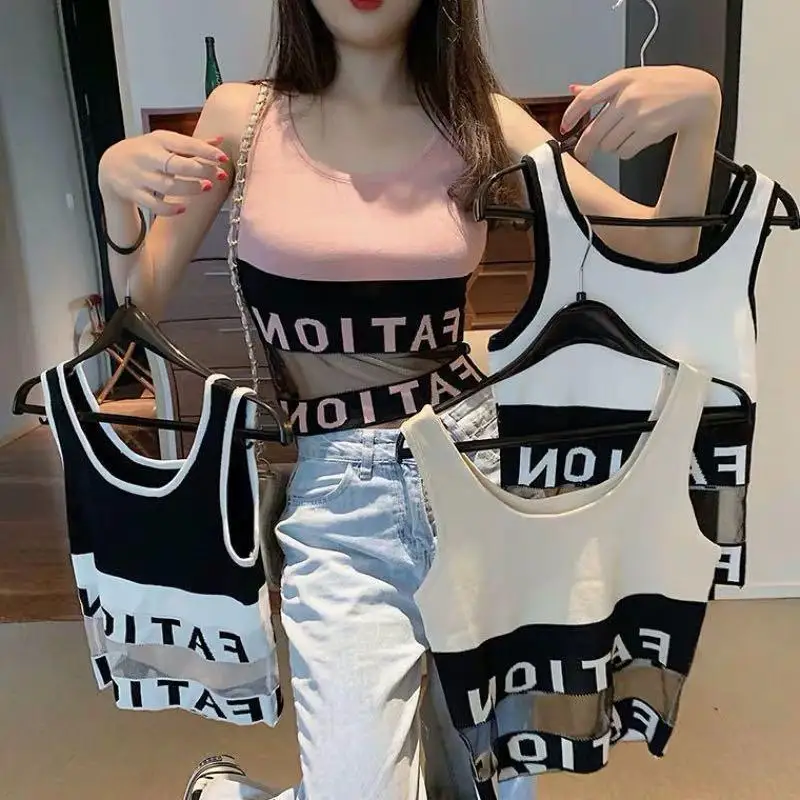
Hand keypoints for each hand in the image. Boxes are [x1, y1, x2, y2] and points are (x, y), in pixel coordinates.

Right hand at [98, 130, 230, 215]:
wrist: (110, 166)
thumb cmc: (145, 153)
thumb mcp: (165, 142)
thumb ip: (193, 144)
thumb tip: (220, 140)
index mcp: (159, 140)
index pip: (184, 144)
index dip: (205, 151)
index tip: (223, 158)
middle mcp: (148, 157)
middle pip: (175, 164)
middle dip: (199, 171)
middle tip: (217, 176)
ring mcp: (140, 176)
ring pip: (167, 186)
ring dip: (189, 188)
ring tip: (206, 188)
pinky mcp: (134, 194)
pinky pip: (154, 205)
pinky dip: (170, 209)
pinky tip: (183, 208)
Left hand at [560, 66, 721, 164]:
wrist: (696, 95)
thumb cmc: (663, 85)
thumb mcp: (633, 78)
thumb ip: (602, 88)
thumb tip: (574, 89)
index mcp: (622, 79)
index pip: (586, 98)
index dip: (571, 116)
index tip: (565, 128)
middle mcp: (628, 97)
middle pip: (593, 131)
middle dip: (585, 147)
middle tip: (582, 154)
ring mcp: (638, 116)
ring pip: (608, 145)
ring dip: (612, 146)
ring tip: (626, 135)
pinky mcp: (648, 132)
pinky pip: (624, 152)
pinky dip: (625, 151)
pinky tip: (636, 140)